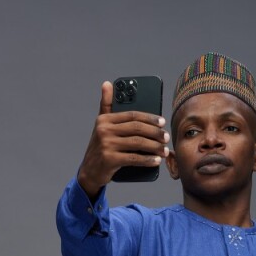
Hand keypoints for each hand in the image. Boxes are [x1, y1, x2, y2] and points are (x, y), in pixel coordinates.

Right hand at [77, 81, 169, 200]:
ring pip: (138, 143)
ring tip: (164, 150)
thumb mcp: (101, 126)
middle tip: (166, 137)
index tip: (162, 122)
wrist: (89, 172)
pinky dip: (147, 160)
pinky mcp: (109, 160)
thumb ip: (106, 105)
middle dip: (155, 133)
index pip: (132, 115)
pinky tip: (156, 161)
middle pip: (137, 128)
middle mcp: (104, 130)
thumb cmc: (100, 148)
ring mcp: (106, 145)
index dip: (149, 118)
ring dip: (154, 147)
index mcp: (105, 119)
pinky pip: (134, 158)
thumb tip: (107, 84)